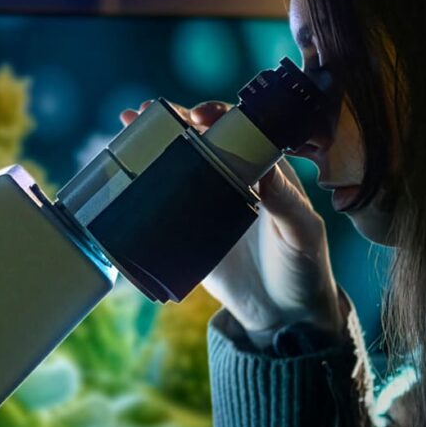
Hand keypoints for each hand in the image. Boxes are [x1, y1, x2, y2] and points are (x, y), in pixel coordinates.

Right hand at [119, 100, 343, 334]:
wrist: (283, 313)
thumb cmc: (304, 266)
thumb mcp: (302, 233)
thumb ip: (286, 201)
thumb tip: (263, 168)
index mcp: (265, 169)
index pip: (238, 130)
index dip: (216, 115)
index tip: (197, 115)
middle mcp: (233, 178)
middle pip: (199, 138)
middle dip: (171, 120)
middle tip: (144, 113)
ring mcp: (208, 202)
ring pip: (177, 164)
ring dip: (151, 143)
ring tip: (126, 126)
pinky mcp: (189, 229)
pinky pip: (163, 203)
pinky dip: (142, 186)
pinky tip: (121, 172)